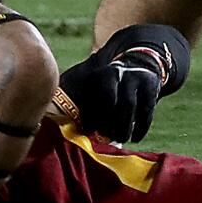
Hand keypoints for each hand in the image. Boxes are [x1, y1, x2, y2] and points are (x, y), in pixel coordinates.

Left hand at [56, 23, 189, 144]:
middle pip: (114, 103)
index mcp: (101, 73)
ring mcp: (136, 79)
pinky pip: (146, 111)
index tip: (87, 130)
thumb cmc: (106, 83)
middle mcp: (119, 73)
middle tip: (103, 139)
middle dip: (108, 124)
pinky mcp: (151, 87)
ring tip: (119, 139)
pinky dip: (140, 128)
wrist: (137, 63)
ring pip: (129, 108)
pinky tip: (134, 138)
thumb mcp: (90, 80)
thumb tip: (50, 114)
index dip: (92, 116)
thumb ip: (72, 94)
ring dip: (124, 128)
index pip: (96, 96)